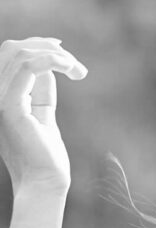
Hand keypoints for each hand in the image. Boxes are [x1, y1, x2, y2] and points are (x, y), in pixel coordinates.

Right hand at [0, 37, 86, 192]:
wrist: (45, 182)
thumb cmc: (46, 154)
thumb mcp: (42, 113)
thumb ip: (40, 89)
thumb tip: (48, 65)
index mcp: (0, 94)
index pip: (10, 56)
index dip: (35, 45)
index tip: (64, 52)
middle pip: (12, 49)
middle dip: (45, 46)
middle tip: (73, 64)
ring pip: (21, 54)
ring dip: (55, 55)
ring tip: (77, 70)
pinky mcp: (10, 106)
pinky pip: (29, 68)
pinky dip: (52, 61)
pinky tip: (70, 69)